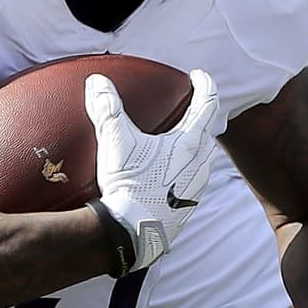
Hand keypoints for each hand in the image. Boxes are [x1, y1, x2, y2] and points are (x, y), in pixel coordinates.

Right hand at [86, 69, 218, 270]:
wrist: (133, 231)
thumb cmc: (130, 185)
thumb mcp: (115, 142)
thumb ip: (107, 109)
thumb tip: (97, 81)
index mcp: (188, 143)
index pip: (207, 104)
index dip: (205, 85)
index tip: (199, 76)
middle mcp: (200, 164)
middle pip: (209, 132)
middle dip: (203, 117)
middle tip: (191, 108)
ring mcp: (197, 186)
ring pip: (204, 158)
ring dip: (196, 145)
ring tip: (180, 141)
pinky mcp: (188, 205)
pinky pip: (193, 178)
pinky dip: (186, 168)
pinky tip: (168, 173)